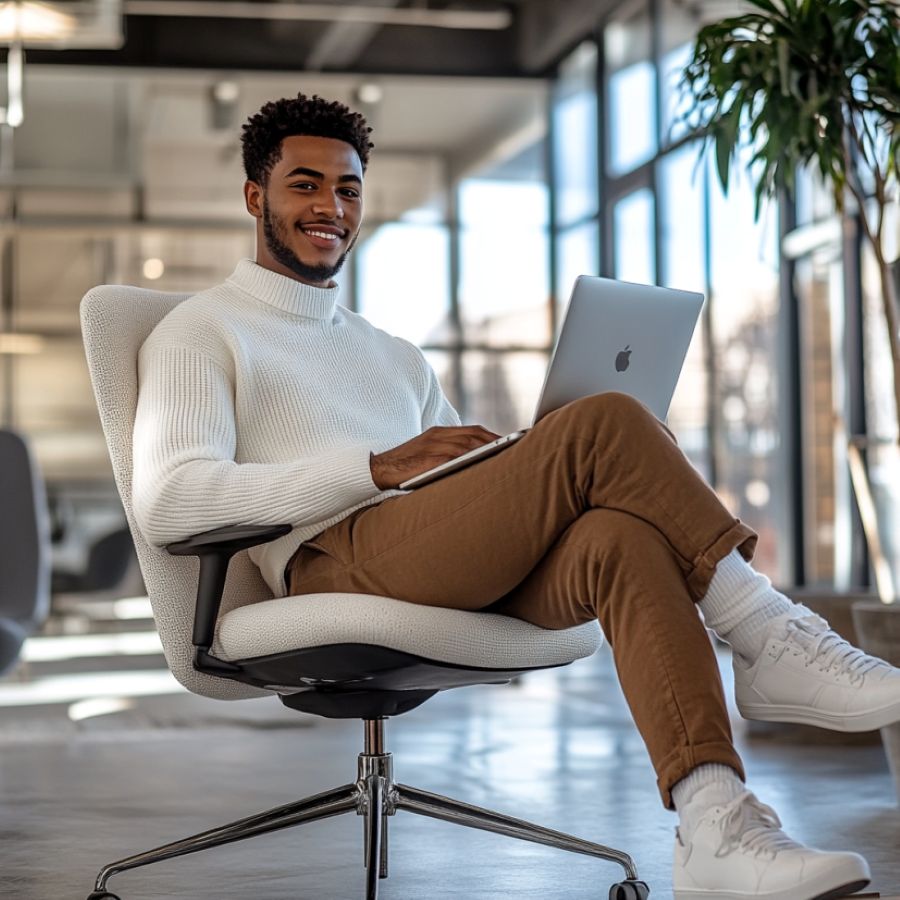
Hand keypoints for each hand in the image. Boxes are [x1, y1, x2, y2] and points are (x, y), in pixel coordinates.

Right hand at [370, 425, 501, 489]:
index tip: (510, 442)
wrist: (377, 469)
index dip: (492, 435)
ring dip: (488, 450)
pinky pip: (454, 457)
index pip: (472, 430)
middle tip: (515, 449)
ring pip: (467, 444)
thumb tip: (474, 462)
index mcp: (438, 432)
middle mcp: (437, 435)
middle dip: (496, 441)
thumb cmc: (404, 467)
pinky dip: (470, 459)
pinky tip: (484, 465)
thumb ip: (448, 454)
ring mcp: (432, 446)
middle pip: (474, 435)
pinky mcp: (428, 458)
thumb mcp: (428, 455)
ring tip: (505, 457)